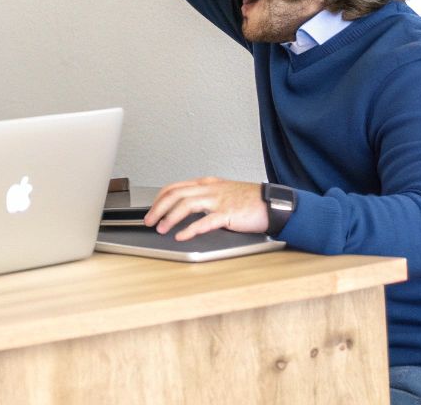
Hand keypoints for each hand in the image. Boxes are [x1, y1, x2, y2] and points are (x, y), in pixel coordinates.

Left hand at [145, 177, 268, 240]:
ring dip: (170, 217)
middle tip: (149, 221)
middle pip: (176, 194)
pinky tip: (181, 236)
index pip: (175, 187)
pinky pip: (204, 221)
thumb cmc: (249, 200)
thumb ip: (204, 198)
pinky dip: (189, 229)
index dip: (159, 199)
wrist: (272, 204)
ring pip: (186, 204)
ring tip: (161, 229)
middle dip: (158, 208)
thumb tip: (184, 209)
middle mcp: (210, 189)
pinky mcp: (228, 214)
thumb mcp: (223, 193)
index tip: (151, 210)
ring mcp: (218, 200)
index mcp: (207, 184)